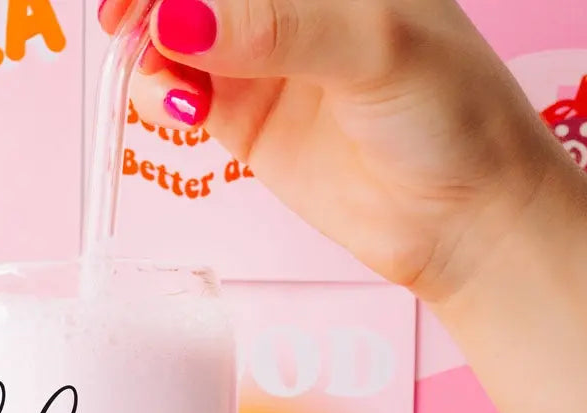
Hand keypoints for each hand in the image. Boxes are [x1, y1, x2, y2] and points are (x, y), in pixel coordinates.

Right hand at [103, 0, 576, 300]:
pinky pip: (179, 90)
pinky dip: (160, 95)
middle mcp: (287, 2)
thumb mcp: (371, 51)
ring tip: (171, 89)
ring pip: (173, 35)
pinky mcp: (242, 113)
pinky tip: (181, 111)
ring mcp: (259, 54)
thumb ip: (277, 28)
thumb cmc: (449, 113)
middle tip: (126, 29)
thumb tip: (178, 19)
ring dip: (149, 53)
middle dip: (149, 4)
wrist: (461, 216)